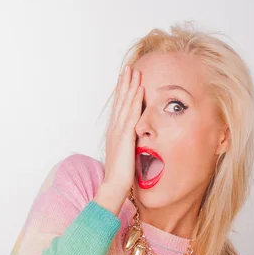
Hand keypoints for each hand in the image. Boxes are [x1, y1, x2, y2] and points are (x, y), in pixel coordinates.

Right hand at [103, 64, 143, 199]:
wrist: (114, 186)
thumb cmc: (120, 175)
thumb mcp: (125, 156)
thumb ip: (129, 146)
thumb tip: (136, 143)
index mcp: (114, 134)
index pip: (119, 109)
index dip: (122, 93)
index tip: (126, 80)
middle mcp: (114, 130)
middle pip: (120, 102)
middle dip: (124, 84)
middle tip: (128, 68)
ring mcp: (119, 132)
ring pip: (125, 104)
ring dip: (130, 87)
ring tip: (134, 72)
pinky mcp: (125, 137)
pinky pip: (131, 115)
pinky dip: (134, 101)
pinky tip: (139, 90)